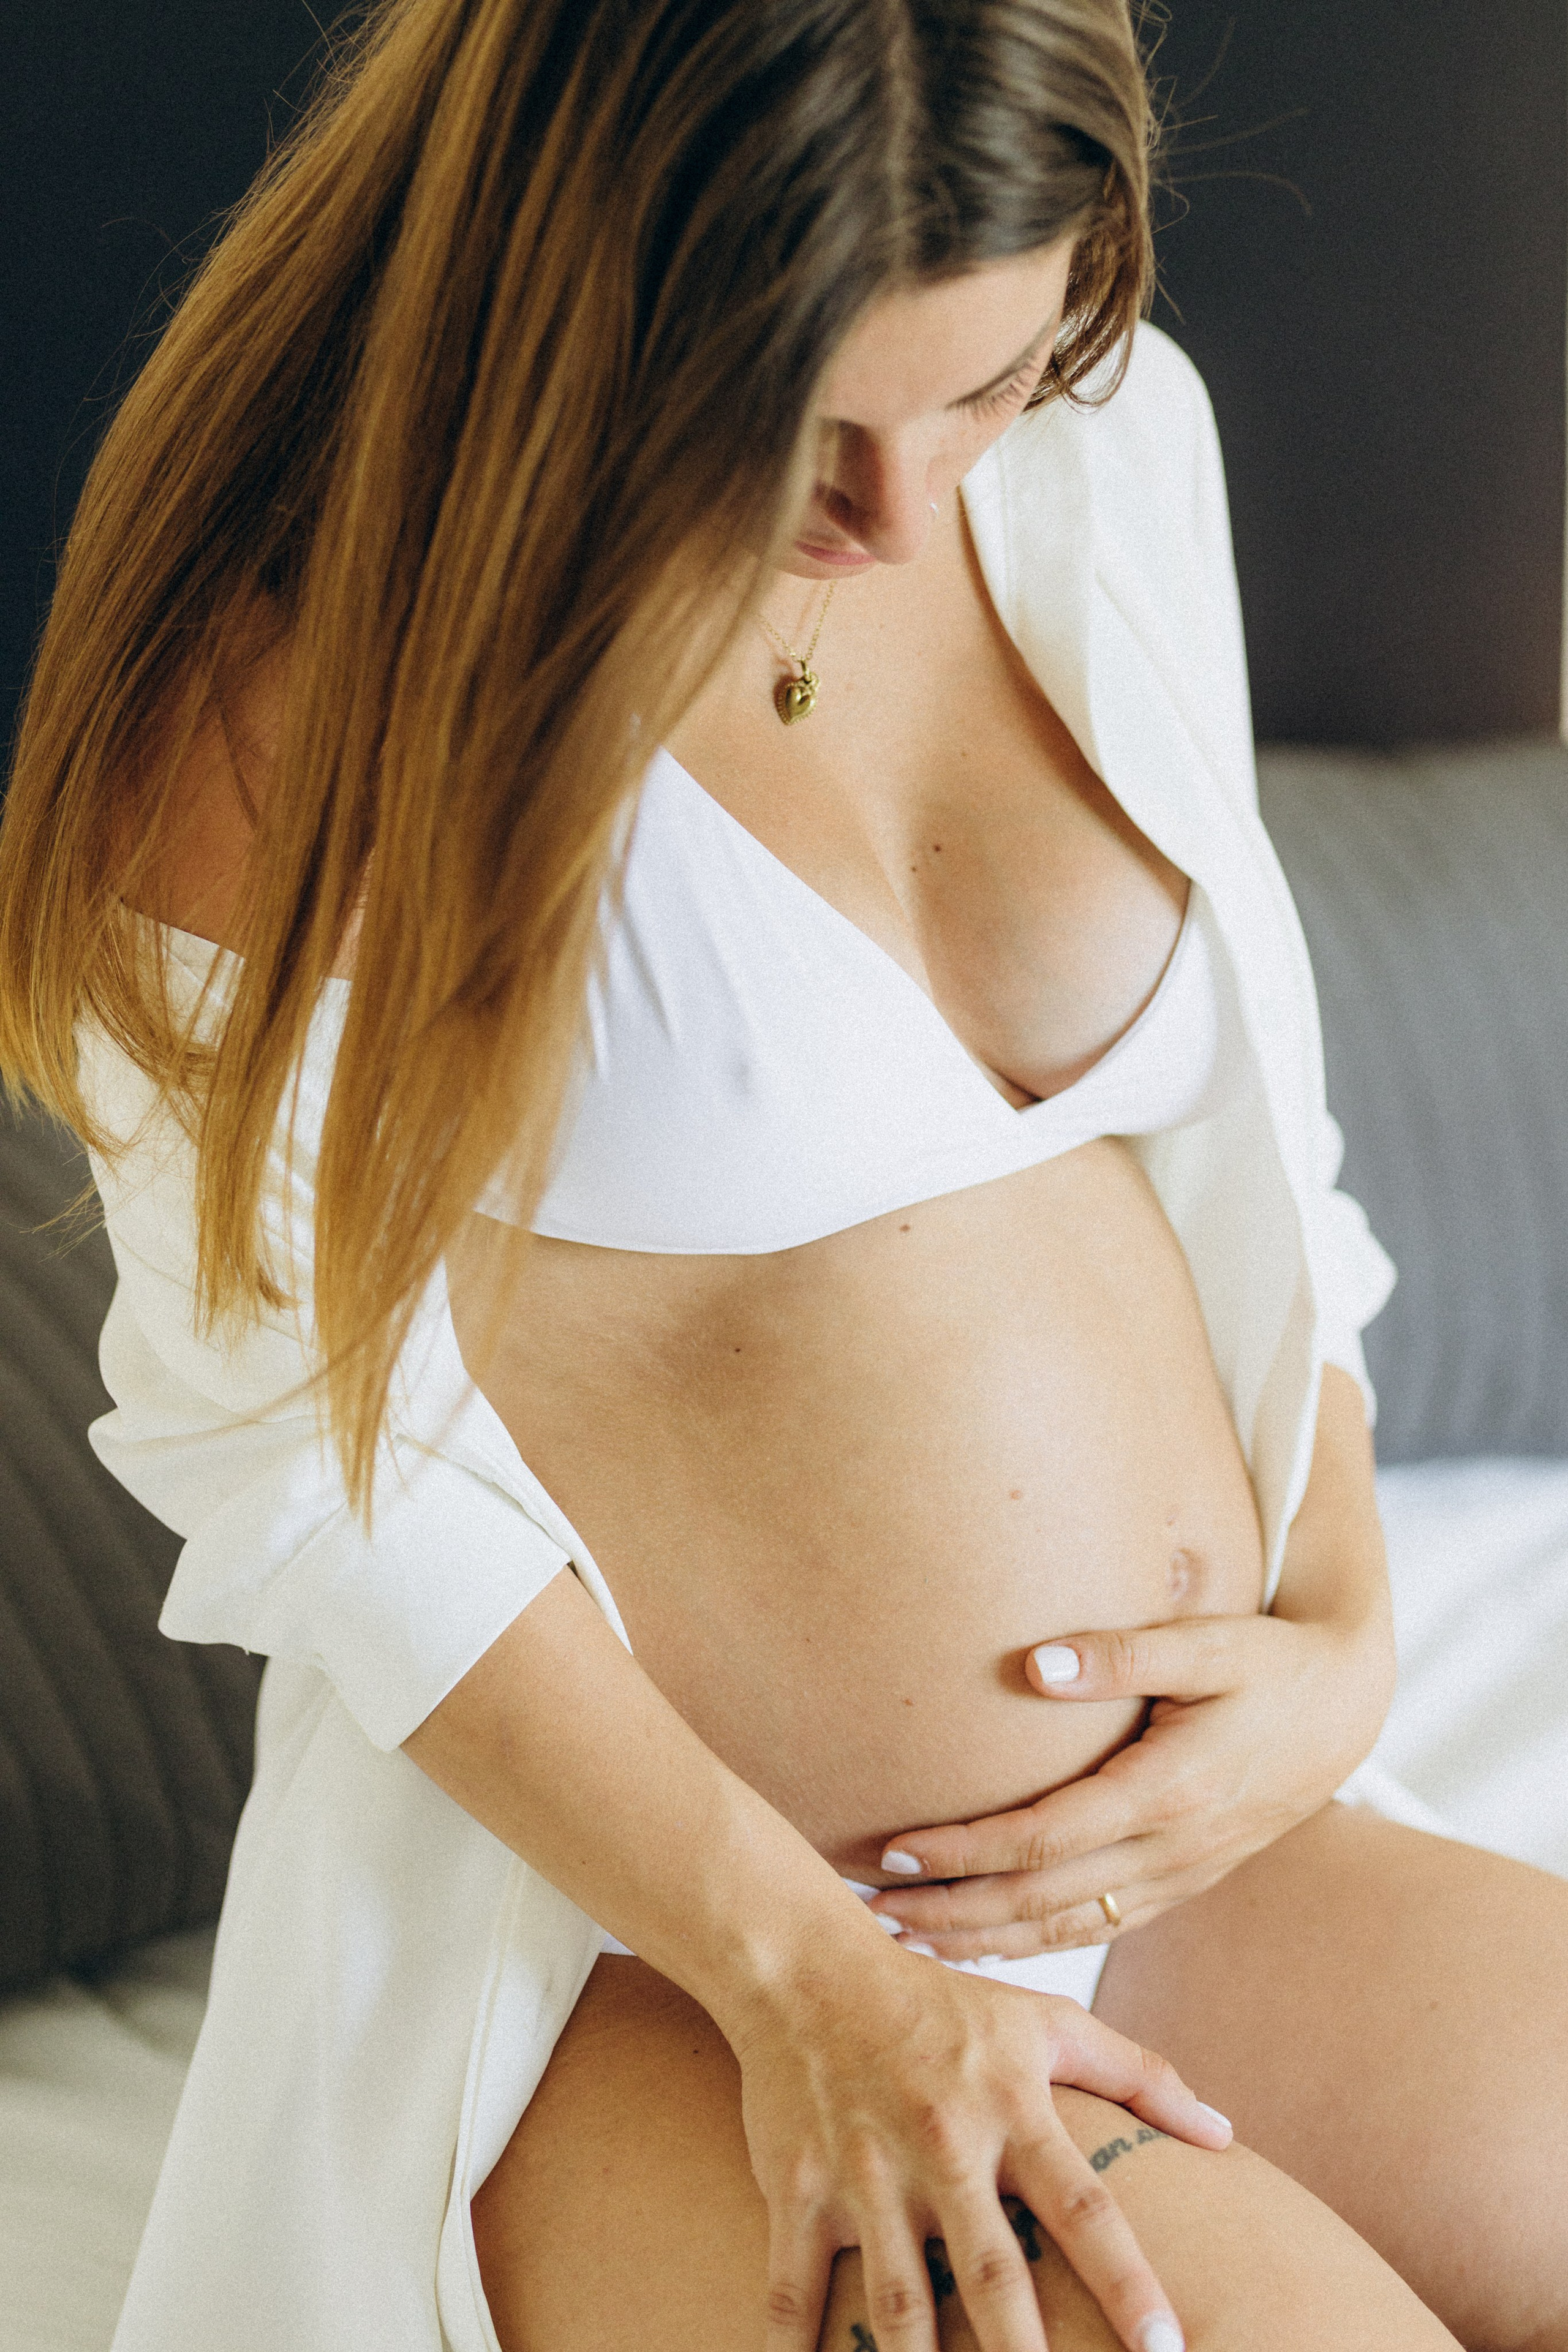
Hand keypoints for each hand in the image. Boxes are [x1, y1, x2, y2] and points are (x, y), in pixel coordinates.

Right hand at [728, 1932, 1230, 2351]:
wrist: (808, 1969)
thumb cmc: (940, 2004)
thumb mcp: (1046, 2023)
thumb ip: (1139, 2073)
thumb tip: (1226, 2134)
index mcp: (1010, 2111)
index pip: (1085, 2210)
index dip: (1129, 2283)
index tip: (1168, 2349)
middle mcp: (942, 2148)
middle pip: (993, 2274)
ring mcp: (865, 2175)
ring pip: (899, 2302)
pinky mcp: (797, 2191)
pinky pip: (792, 2289)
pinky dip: (793, 2348)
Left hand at [864, 1601, 1394, 1960]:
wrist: (1345, 1709)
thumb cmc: (1269, 1663)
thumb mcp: (1209, 1642)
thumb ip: (1123, 1652)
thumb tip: (1033, 1665)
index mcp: (1170, 1790)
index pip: (1045, 1839)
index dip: (967, 1852)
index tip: (895, 1851)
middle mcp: (1171, 1848)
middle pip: (1041, 1903)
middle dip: (951, 1915)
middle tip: (868, 1916)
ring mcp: (1179, 1876)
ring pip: (1067, 1930)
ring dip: (983, 1942)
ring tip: (903, 1945)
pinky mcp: (1182, 1882)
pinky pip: (1098, 1928)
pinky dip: (1035, 1945)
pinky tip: (983, 1945)